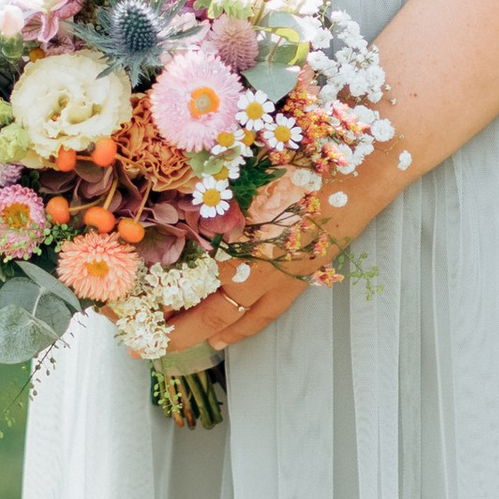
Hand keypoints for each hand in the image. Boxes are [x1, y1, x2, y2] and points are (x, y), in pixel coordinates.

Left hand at [166, 131, 411, 356]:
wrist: (365, 164)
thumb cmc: (304, 155)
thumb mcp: (245, 163)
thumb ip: (210, 182)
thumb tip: (169, 187)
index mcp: (241, 246)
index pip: (195, 294)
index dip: (166, 314)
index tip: (133, 320)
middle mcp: (264, 269)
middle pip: (216, 316)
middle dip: (178, 333)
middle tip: (142, 343)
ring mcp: (288, 274)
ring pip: (245, 318)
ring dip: (212, 332)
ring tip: (186, 340)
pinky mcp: (307, 269)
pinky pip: (272, 309)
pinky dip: (247, 323)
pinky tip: (232, 329)